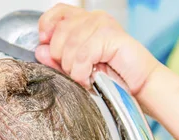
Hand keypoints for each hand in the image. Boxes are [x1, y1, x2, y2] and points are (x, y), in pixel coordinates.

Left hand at [36, 3, 159, 93]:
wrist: (138, 87)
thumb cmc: (110, 79)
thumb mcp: (76, 70)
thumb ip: (57, 60)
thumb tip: (40, 49)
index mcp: (84, 22)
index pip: (57, 12)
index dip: (47, 26)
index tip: (45, 43)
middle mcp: (94, 19)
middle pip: (59, 32)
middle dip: (61, 58)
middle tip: (75, 72)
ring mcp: (103, 24)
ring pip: (69, 45)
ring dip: (73, 69)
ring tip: (85, 77)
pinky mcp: (111, 35)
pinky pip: (83, 54)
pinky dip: (82, 72)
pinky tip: (90, 78)